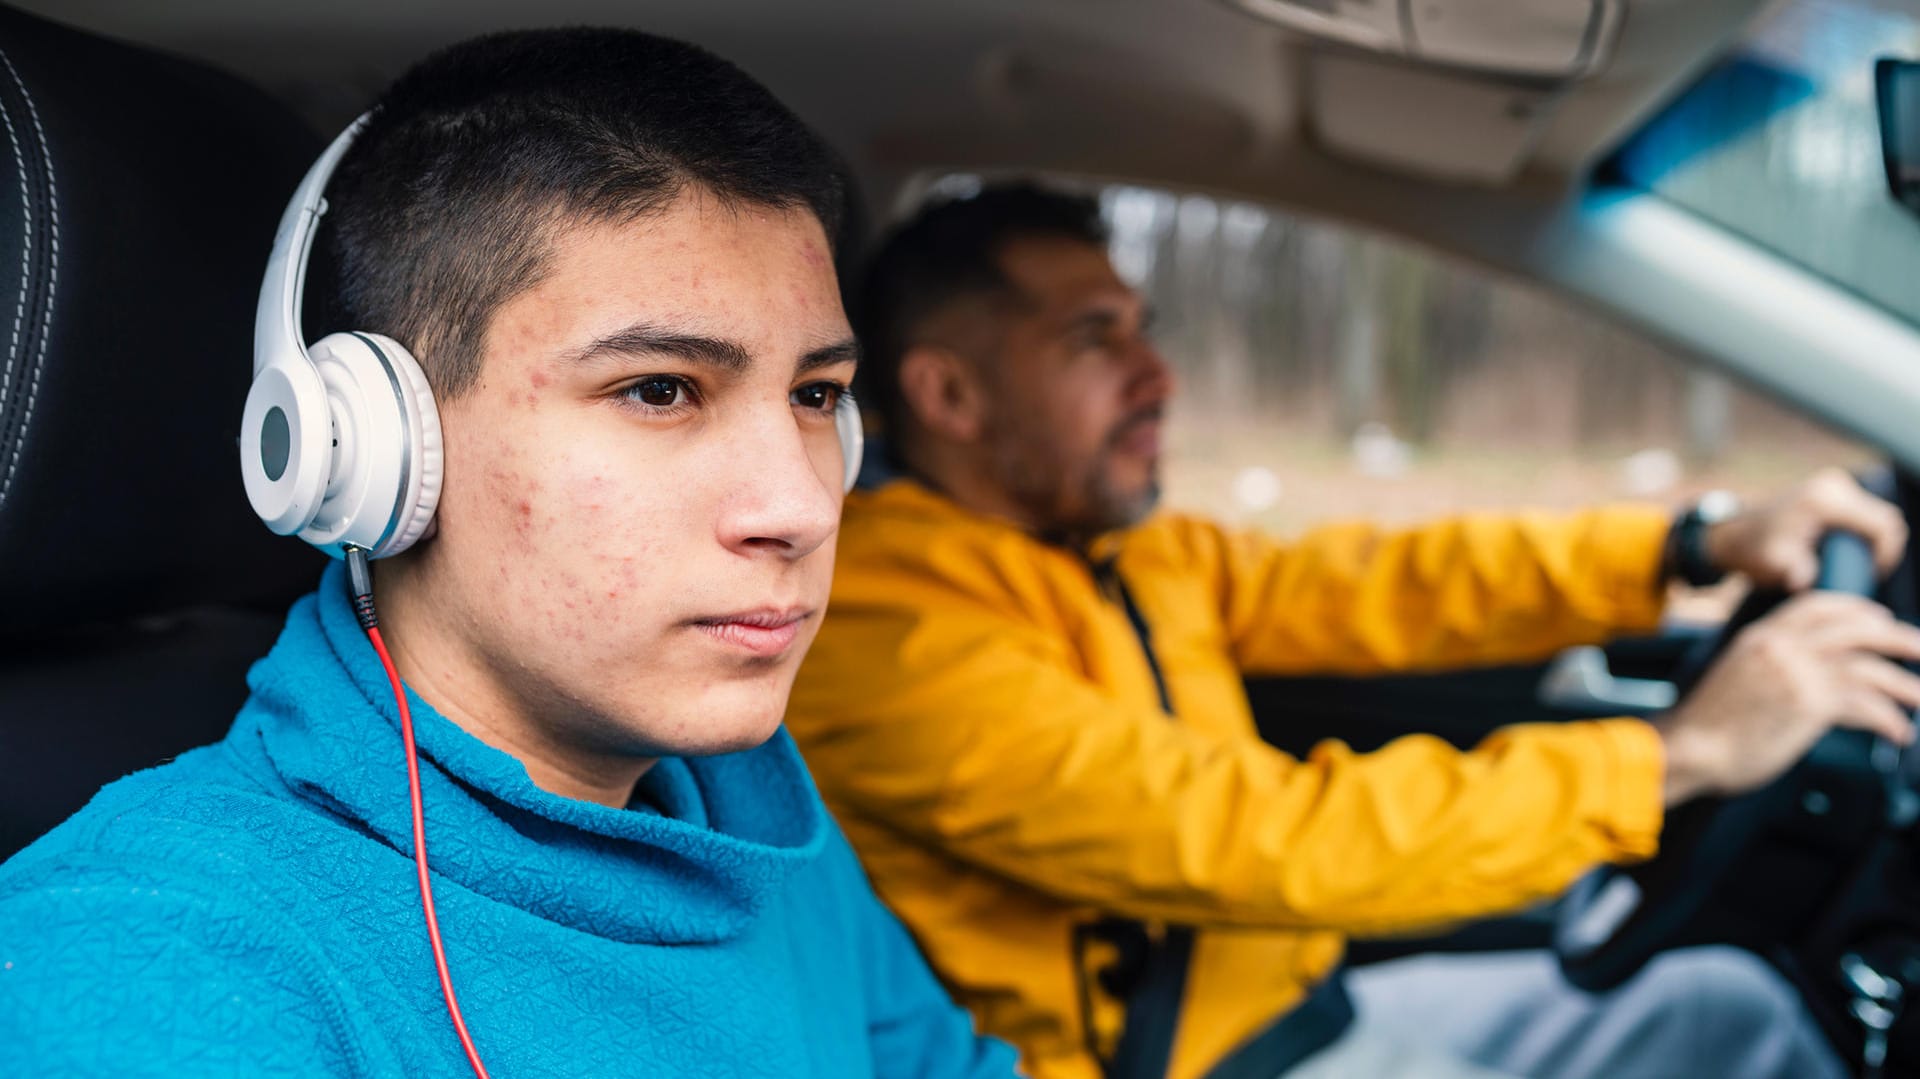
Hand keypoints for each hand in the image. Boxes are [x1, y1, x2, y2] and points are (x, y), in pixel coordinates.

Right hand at [1656, 592, 1919, 804]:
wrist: (1687, 748)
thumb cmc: (1706, 726)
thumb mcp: (1737, 677)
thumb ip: (1772, 668)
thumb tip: (1807, 681)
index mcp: (1762, 636)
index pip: (1818, 605)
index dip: (1856, 608)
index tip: (1879, 617)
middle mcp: (1783, 647)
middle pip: (1856, 630)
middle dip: (1897, 638)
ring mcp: (1798, 674)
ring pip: (1869, 669)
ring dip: (1903, 686)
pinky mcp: (1810, 706)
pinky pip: (1865, 706)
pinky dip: (1888, 719)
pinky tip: (1897, 732)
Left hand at [1703, 469, 1905, 590]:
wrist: (1734, 532)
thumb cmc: (1753, 550)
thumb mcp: (1771, 562)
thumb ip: (1792, 570)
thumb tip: (1802, 583)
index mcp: (1824, 501)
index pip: (1882, 525)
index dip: (1887, 554)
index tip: (1871, 576)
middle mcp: (1833, 485)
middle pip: (1886, 519)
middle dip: (1882, 549)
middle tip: (1863, 575)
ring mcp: (1835, 483)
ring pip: (1878, 516)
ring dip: (1873, 542)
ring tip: (1851, 567)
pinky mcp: (1834, 489)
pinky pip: (1866, 514)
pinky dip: (1864, 535)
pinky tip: (1845, 555)